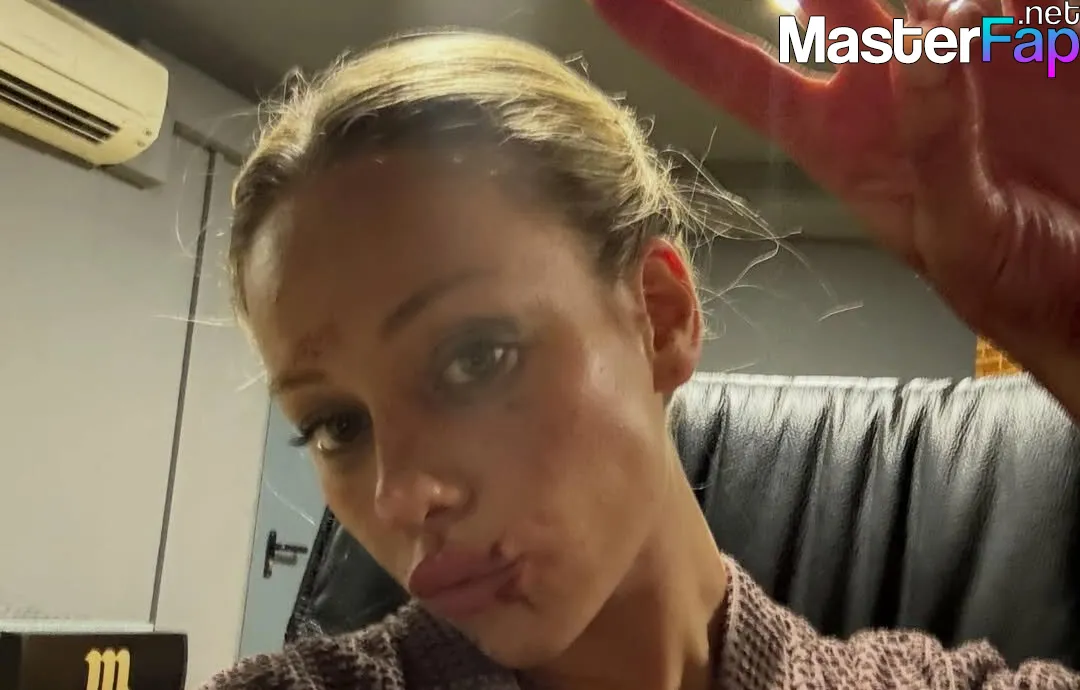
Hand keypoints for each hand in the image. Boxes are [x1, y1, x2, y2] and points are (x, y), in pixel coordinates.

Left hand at [588, 0, 1079, 354]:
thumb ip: (933, 140)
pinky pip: (1008, 0)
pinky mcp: (1033, 46)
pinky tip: (1014, 10)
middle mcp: (889, 87)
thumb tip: (921, 40)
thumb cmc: (1016, 287)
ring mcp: (959, 61)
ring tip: (942, 3)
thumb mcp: (961, 231)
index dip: (674, 34)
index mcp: (842, 141)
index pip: (738, 76)